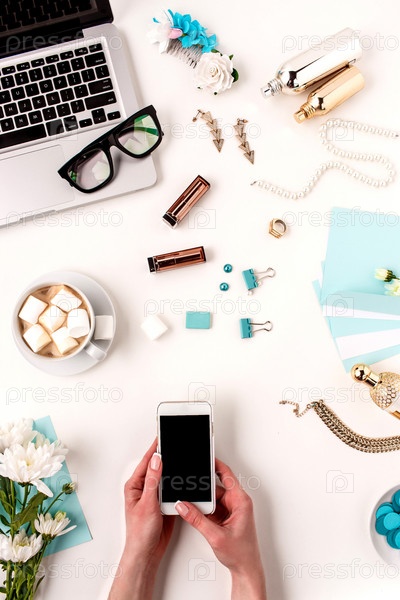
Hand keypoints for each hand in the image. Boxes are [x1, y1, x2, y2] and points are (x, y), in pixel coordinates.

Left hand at [109, 440, 174, 599]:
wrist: (147, 553)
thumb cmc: (140, 533)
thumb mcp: (147, 504)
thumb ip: (152, 481)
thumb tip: (156, 460)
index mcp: (135, 486)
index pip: (147, 461)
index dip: (155, 448)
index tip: (162, 436)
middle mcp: (144, 488)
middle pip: (157, 467)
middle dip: (166, 456)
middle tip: (175, 443)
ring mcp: (154, 495)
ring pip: (166, 477)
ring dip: (173, 470)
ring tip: (181, 458)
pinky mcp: (164, 503)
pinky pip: (172, 488)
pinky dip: (178, 483)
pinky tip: (183, 478)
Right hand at [175, 458, 265, 599]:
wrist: (245, 570)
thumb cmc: (240, 554)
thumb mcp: (215, 535)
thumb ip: (196, 519)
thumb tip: (183, 506)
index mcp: (241, 501)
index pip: (227, 474)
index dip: (215, 464)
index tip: (205, 456)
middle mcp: (237, 502)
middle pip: (216, 486)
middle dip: (202, 487)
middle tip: (189, 484)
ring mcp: (231, 509)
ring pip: (212, 497)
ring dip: (202, 501)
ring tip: (190, 502)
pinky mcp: (226, 516)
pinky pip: (212, 507)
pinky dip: (203, 509)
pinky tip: (195, 512)